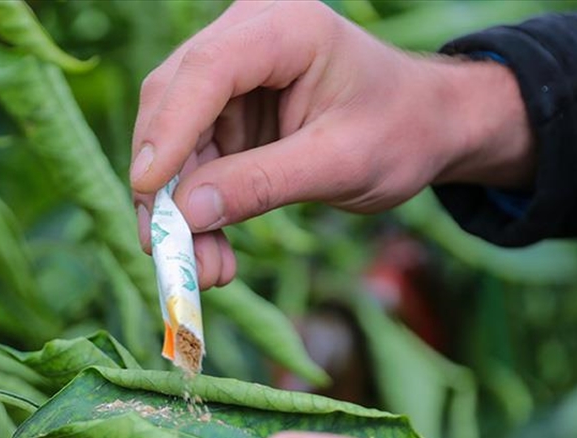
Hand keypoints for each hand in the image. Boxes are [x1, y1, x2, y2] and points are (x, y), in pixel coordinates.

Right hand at [130, 0, 534, 288]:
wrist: (427, 127)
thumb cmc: (402, 131)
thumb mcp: (342, 164)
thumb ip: (266, 184)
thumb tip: (188, 214)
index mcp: (288, 27)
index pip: (208, 70)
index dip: (170, 131)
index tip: (149, 192)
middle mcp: (248, 35)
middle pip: (174, 101)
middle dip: (167, 184)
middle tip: (171, 254)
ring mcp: (232, 71)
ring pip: (173, 138)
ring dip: (179, 208)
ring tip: (206, 270)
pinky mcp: (225, 109)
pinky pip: (190, 159)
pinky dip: (195, 208)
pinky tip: (213, 253)